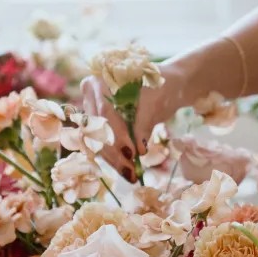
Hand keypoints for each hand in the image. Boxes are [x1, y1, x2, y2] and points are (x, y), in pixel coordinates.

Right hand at [81, 65, 185, 180]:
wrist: (166, 87)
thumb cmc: (160, 88)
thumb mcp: (155, 103)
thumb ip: (144, 124)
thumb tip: (139, 149)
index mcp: (101, 81)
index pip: (104, 111)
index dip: (116, 133)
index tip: (131, 152)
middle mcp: (91, 96)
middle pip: (97, 129)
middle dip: (113, 152)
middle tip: (130, 171)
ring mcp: (93, 112)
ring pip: (97, 141)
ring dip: (113, 160)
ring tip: (130, 175)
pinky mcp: (100, 126)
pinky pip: (102, 145)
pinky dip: (114, 159)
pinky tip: (126, 171)